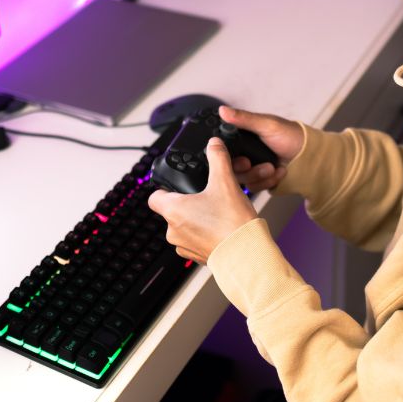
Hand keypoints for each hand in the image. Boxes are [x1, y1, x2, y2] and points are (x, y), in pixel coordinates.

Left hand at [148, 137, 258, 263]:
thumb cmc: (232, 223)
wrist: (247, 254)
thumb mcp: (225, 182)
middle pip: (172, 210)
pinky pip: (196, 240)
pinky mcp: (197, 257)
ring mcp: (184, 246)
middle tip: (207, 196)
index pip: (155, 196)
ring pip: (184, 226)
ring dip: (197, 218)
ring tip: (217, 212)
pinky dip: (205, 233)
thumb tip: (214, 145)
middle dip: (189, 202)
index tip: (179, 185)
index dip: (166, 188)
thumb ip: (218, 159)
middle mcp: (173, 231)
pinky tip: (222, 227)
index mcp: (173, 210)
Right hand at [218, 105, 301, 192]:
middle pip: (230, 168)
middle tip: (250, 164)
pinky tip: (280, 172)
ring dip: (259, 175)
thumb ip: (244, 119)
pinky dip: (269, 181)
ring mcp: (251, 169)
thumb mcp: (267, 124)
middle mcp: (243, 154)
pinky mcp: (260, 181)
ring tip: (273, 167)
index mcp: (241, 139)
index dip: (225, 156)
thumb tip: (223, 110)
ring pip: (243, 180)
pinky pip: (255, 188)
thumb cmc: (290, 135)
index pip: (223, 150)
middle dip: (245, 168)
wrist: (310, 155)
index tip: (238, 156)